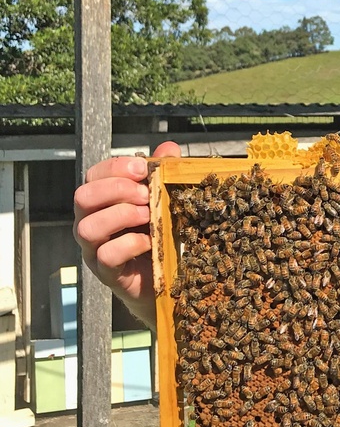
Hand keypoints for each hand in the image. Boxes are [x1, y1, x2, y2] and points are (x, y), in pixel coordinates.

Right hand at [73, 141, 180, 327]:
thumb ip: (164, 172)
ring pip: (87, 226)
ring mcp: (94, 248)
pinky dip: (130, 244)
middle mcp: (91, 221)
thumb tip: (169, 148)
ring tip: (148, 217)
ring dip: (121, 215)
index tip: (144, 170)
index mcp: (103, 199)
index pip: (94, 174)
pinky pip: (106, 255)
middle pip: (83, 197)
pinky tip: (149, 241)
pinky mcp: (106, 272)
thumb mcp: (166, 198)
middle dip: (117, 190)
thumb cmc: (161, 232)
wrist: (167, 278)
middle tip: (145, 195)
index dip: (117, 167)